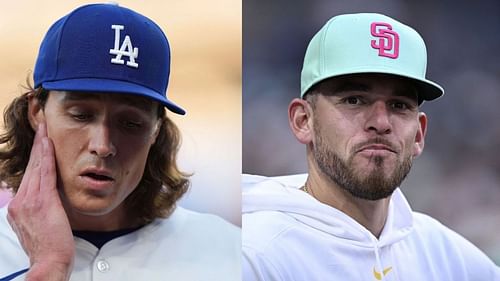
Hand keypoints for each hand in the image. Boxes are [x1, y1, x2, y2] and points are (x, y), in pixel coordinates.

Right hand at [7, 123, 73, 280]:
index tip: (40, 142)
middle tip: (42, 126)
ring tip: (45, 128)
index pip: (29, 176)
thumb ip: (39, 211)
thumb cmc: (50, 248)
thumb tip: (46, 202)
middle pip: (30, 167)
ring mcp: (29, 200)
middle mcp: (20, 201)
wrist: (49, 262)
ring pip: (36, 166)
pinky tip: (48, 143)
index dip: (35, 157)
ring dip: (41, 145)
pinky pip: (44, 173)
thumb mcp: (39, 227)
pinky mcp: (42, 201)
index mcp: (18, 208)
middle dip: (37, 146)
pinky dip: (45, 156)